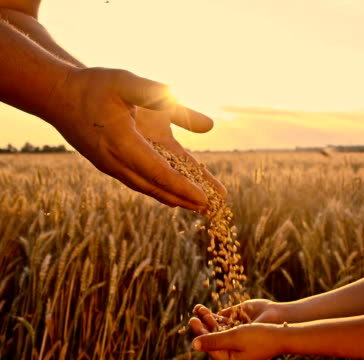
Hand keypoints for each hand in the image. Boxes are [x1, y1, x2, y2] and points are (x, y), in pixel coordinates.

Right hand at [44, 66, 221, 209]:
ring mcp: (112, 165)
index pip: (159, 173)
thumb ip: (158, 95)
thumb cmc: (93, 86)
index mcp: (122, 144)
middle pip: (156, 186)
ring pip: (148, 187)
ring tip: (199, 208)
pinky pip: (141, 181)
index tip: (205, 199)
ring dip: (174, 197)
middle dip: (185, 198)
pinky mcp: (112, 164)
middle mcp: (116, 161)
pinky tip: (175, 197)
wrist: (56, 95)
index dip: (183, 187)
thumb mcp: (126, 82)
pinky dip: (160, 189)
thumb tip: (192, 111)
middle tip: (211, 210)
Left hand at [190, 304, 283, 359]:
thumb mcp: (235, 337)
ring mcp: (237, 345)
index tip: (192, 320)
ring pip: (219, 332)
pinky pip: (228, 328)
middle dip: (203, 326)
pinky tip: (212, 313)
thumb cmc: (261, 337)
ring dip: (210, 321)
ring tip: (201, 310)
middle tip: (193, 315)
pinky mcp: (242, 337)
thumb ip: (214, 340)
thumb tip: (194, 344)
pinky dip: (220, 320)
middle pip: (212, 339)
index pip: (209, 346)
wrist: (282, 334)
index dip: (199, 333)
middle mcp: (232, 354)